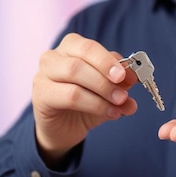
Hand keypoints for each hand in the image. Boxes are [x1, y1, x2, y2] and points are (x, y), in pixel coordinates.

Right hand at [32, 33, 138, 166]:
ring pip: (74, 73)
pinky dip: (94, 104)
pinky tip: (109, 113)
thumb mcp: (108, 90)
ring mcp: (43, 75)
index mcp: (71, 47)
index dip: (109, 59)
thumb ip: (121, 82)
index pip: (90, 46)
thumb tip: (135, 78)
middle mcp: (54, 56)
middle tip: (124, 91)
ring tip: (119, 103)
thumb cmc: (85, 102)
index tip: (126, 75)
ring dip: (102, 90)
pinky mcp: (40, 96)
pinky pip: (69, 96)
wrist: (64, 129)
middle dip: (106, 73)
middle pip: (81, 56)